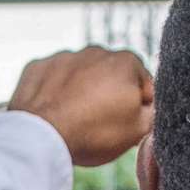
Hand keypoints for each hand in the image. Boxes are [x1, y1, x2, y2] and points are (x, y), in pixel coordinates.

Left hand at [8, 48, 154, 168]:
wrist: (41, 138)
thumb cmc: (93, 133)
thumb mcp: (138, 131)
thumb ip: (152, 114)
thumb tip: (149, 108)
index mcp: (127, 61)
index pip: (143, 85)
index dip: (139, 109)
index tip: (126, 126)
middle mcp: (95, 51)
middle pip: (110, 77)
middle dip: (108, 97)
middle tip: (98, 126)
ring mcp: (64, 57)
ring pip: (79, 76)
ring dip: (80, 93)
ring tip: (73, 121)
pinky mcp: (36, 67)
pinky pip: (51, 80)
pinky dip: (53, 93)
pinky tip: (52, 114)